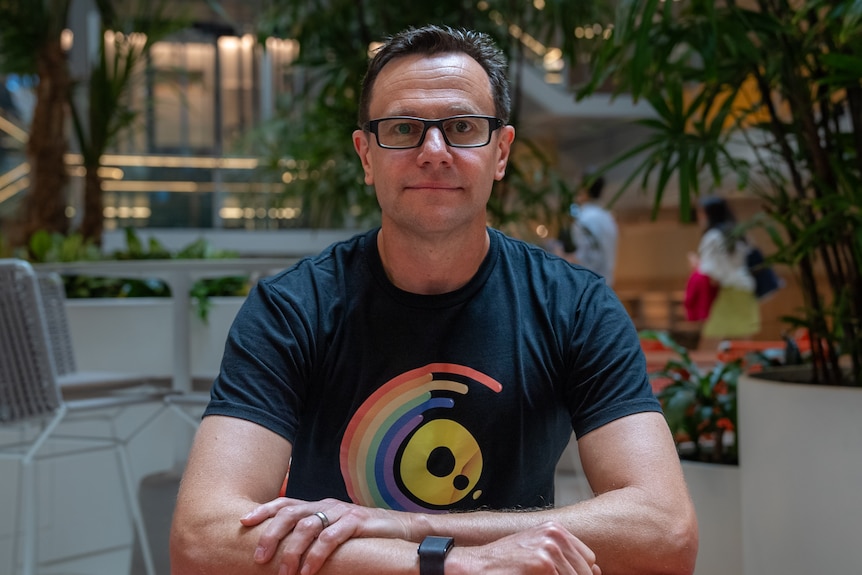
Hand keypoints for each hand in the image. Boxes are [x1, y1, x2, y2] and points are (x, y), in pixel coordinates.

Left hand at [240, 497, 412, 574]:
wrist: (398, 527)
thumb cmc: (360, 533)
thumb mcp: (332, 529)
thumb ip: (311, 534)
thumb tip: (282, 550)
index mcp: (316, 506)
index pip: (285, 503)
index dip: (263, 510)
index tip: (243, 522)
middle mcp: (325, 505)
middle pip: (291, 514)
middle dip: (271, 534)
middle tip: (259, 557)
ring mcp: (341, 512)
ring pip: (308, 527)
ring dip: (292, 551)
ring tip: (284, 573)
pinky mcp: (356, 522)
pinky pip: (331, 538)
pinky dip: (316, 556)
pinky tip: (308, 571)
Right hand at [461, 522, 600, 574]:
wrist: (473, 566)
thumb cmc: (503, 562)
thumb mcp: (536, 550)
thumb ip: (564, 556)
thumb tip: (596, 570)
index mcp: (555, 530)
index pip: (589, 560)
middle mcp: (555, 536)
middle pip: (585, 573)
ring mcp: (550, 551)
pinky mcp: (543, 566)